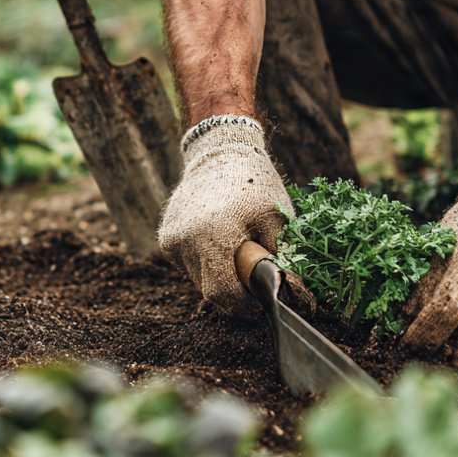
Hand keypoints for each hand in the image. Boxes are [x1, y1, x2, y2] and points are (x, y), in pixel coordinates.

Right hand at [158, 116, 293, 315]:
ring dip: (219, 276)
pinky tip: (218, 241)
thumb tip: (291, 294)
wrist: (220, 151)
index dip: (243, 305)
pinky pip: (189, 265)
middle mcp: (185, 240)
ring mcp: (171, 240)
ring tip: (235, 250)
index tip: (259, 302)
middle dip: (234, 292)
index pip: (223, 293)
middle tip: (252, 278)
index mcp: (213, 235)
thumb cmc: (255, 184)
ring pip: (199, 280)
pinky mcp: (165, 239)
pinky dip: (206, 263)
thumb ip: (283, 258)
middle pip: (210, 290)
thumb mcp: (278, 219)